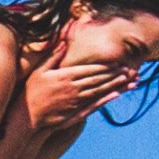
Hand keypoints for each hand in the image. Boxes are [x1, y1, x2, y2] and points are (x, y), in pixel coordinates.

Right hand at [23, 46, 139, 129]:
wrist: (27, 116)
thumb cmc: (31, 91)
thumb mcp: (39, 70)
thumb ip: (54, 56)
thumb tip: (64, 42)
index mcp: (66, 76)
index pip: (90, 70)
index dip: (105, 67)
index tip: (118, 63)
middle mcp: (74, 89)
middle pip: (99, 80)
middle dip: (116, 75)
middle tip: (130, 70)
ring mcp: (77, 101)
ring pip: (100, 91)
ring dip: (117, 86)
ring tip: (130, 81)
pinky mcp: (77, 112)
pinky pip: (95, 104)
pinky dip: (107, 99)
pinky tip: (117, 94)